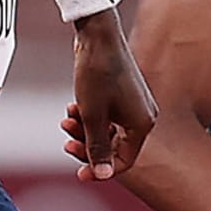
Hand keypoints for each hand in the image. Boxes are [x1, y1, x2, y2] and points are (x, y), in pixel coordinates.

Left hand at [58, 16, 154, 181]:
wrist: (97, 36)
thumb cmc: (97, 74)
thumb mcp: (92, 116)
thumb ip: (98, 148)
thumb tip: (103, 175)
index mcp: (142, 124)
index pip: (125, 160)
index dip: (101, 170)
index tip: (79, 175)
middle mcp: (143, 116)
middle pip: (115, 147)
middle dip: (88, 145)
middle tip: (66, 142)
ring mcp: (134, 105)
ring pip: (108, 131)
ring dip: (86, 130)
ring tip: (67, 118)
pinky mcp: (123, 95)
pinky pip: (107, 116)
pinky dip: (90, 116)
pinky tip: (73, 107)